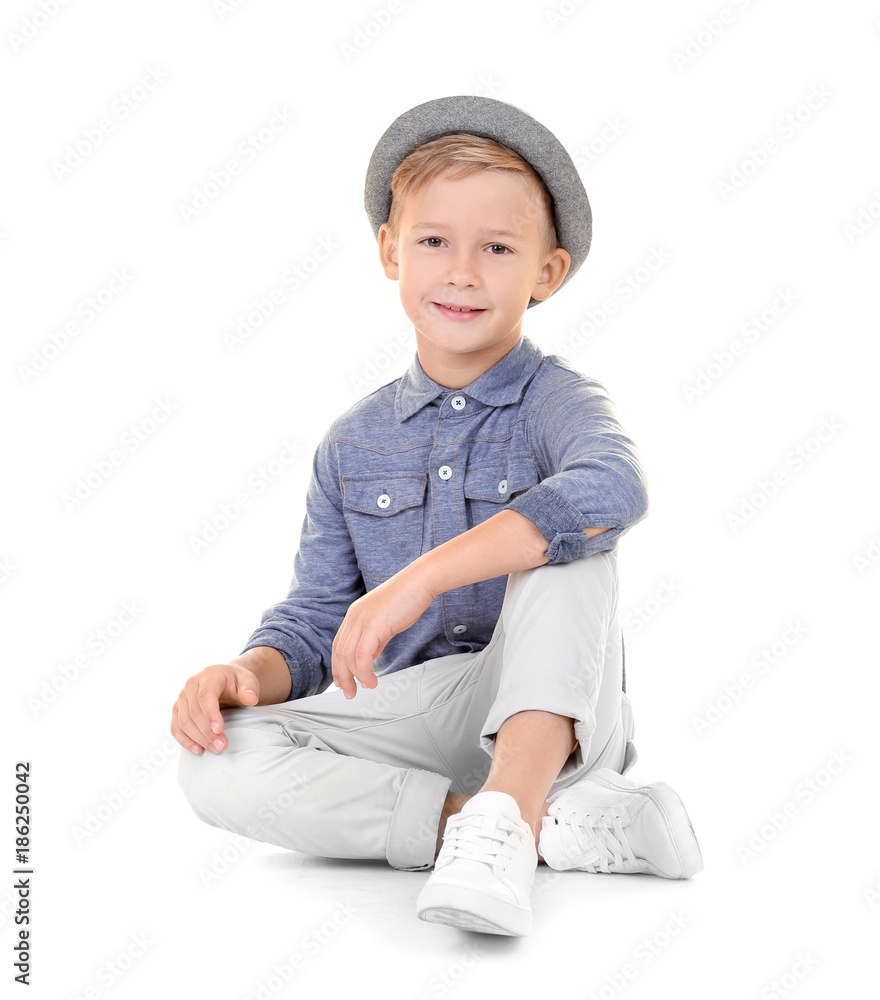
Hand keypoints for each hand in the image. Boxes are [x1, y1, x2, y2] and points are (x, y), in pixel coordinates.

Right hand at [171, 663, 259, 753]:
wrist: (227, 681)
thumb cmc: (238, 682)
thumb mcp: (248, 681)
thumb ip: (250, 688)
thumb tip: (251, 699)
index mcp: (209, 675)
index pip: (205, 696)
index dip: (210, 714)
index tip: (219, 730)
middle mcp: (191, 685)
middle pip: (194, 711)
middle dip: (207, 731)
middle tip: (222, 746)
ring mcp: (182, 697)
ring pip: (183, 721)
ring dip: (198, 738)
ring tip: (215, 749)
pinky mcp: (178, 709)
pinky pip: (176, 727)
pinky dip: (184, 740)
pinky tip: (197, 750)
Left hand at [332, 567, 434, 698]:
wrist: (420, 582)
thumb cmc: (408, 599)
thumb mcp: (386, 622)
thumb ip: (375, 639)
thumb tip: (370, 656)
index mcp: (354, 615)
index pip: (338, 645)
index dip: (338, 666)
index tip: (343, 682)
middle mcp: (353, 617)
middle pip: (339, 653)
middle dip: (343, 677)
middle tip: (349, 693)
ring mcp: (361, 620)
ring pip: (348, 656)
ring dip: (355, 677)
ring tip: (366, 687)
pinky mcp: (373, 625)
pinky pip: (362, 656)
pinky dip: (365, 672)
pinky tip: (372, 680)